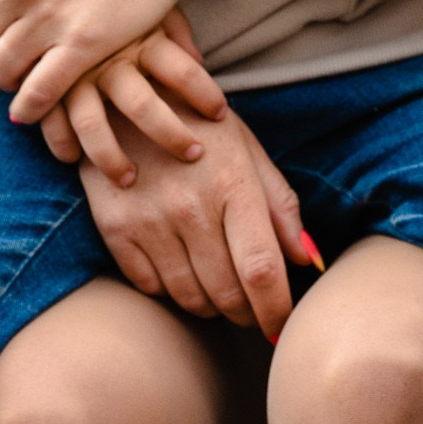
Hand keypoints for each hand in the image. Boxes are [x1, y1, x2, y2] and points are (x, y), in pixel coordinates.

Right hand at [40, 10, 229, 185]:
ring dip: (111, 158)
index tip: (220, 116)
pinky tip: (72, 159)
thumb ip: (174, 26)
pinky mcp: (42, 77)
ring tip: (129, 179)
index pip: (184, 71)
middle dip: (172, 137)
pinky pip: (50, 120)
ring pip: (93, 125)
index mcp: (141, 34)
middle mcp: (108, 55)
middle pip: (144, 107)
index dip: (206, 95)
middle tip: (194, 156)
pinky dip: (61, 144)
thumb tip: (199, 60)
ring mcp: (72, 70)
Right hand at [76, 96, 313, 334]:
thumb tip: (308, 258)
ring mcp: (149, 220)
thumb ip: (280, 205)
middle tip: (255, 313)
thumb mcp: (248, 150)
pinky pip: (150, 287)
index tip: (282, 328)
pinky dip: (172, 293)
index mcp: (234, 185)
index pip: (261, 269)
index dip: (276, 310)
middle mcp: (191, 207)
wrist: (124, 95)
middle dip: (248, 315)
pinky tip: (183, 276)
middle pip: (227, 292)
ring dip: (212, 308)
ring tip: (222, 296)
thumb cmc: (200, 126)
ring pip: (189, 296)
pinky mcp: (115, 228)